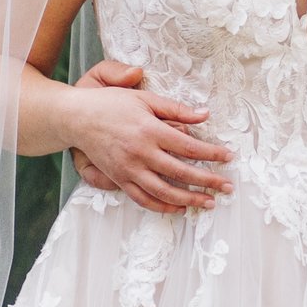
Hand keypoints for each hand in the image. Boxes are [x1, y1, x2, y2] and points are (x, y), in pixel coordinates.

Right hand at [61, 68, 231, 213]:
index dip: (212, 154)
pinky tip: (179, 208)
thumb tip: (205, 114)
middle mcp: (140, 153)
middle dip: (208, 181)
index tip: (229, 158)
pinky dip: (162, 206)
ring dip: (189, 200)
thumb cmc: (112, 104)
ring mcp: (129, 169)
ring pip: (163, 192)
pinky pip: (143, 199)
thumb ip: (176, 109)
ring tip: (209, 203)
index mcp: (150, 130)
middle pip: (181, 173)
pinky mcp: (119, 179)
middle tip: (228, 187)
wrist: (77, 118)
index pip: (189, 147)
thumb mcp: (145, 98)